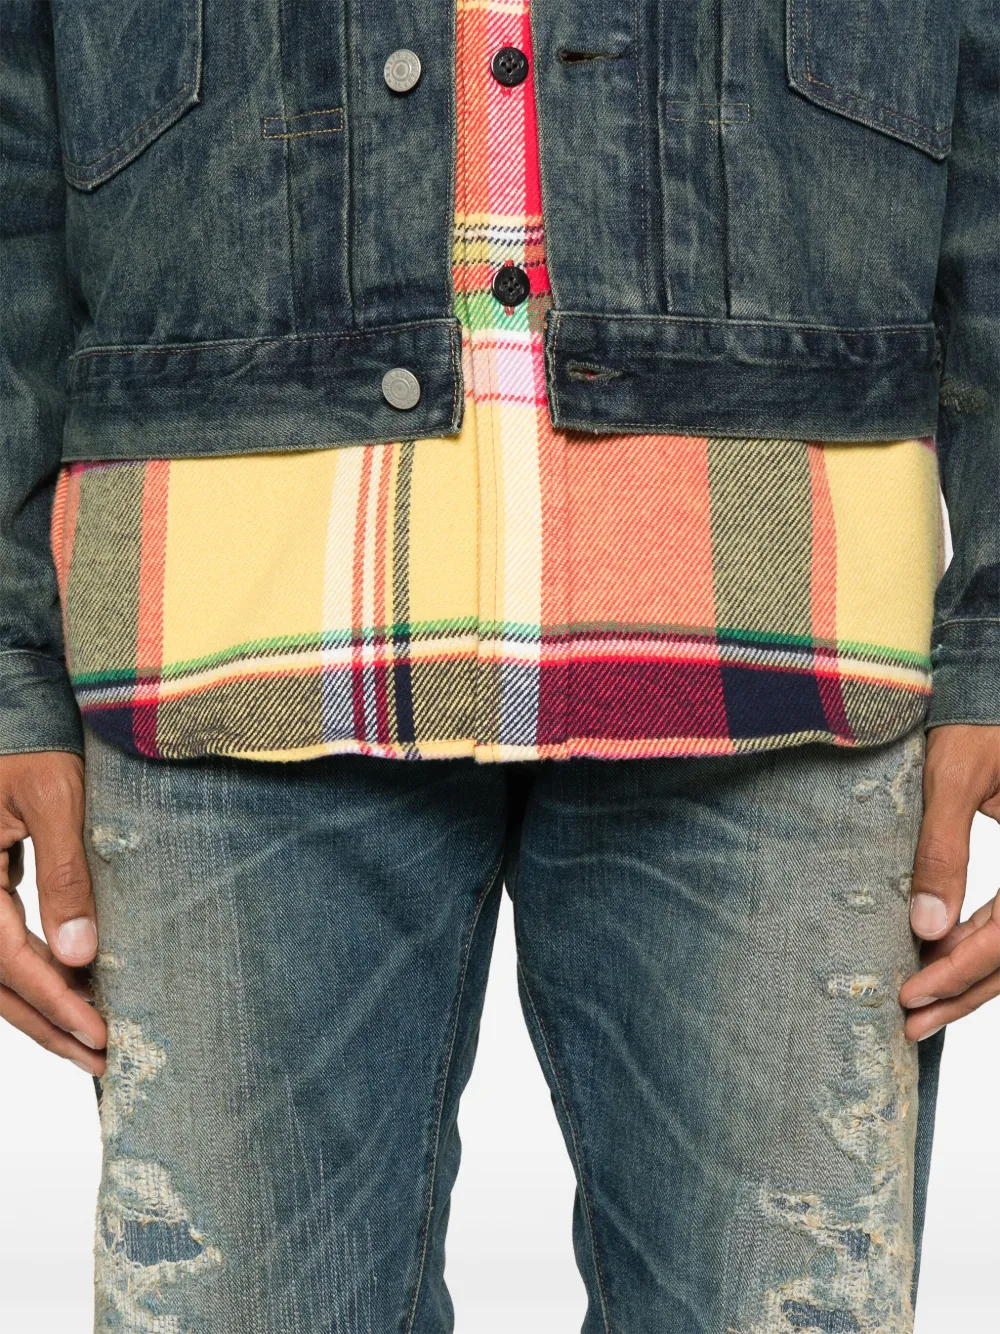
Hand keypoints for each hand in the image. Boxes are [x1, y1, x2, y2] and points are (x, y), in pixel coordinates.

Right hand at [0, 753, 105, 1073]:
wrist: (15, 710)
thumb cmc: (35, 741)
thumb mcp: (57, 799)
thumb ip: (66, 874)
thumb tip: (81, 954)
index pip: (11, 959)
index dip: (56, 1001)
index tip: (100, 1033)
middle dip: (47, 1026)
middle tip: (100, 1061)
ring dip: (40, 1010)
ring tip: (90, 1044)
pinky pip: (2, 946)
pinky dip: (34, 976)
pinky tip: (73, 992)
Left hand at [899, 724, 999, 1040]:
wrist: (992, 696)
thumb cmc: (976, 723)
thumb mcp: (954, 777)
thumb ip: (942, 847)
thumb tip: (926, 928)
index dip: (961, 972)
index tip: (911, 994)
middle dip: (965, 992)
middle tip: (910, 1023)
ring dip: (973, 979)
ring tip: (921, 1009)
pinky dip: (980, 947)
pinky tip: (940, 961)